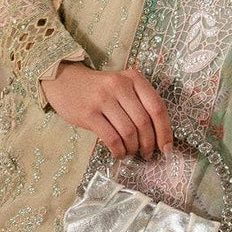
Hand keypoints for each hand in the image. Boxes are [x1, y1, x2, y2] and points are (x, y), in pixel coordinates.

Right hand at [41, 62, 173, 159]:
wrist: (65, 80)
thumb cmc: (99, 88)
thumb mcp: (122, 85)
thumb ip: (139, 102)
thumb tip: (158, 135)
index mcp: (134, 78)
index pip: (157, 107)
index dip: (165, 131)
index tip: (166, 147)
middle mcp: (120, 86)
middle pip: (144, 122)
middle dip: (149, 143)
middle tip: (147, 153)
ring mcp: (103, 99)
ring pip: (128, 132)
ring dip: (133, 148)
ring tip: (132, 152)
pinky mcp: (89, 113)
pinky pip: (111, 138)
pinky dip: (119, 150)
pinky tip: (119, 153)